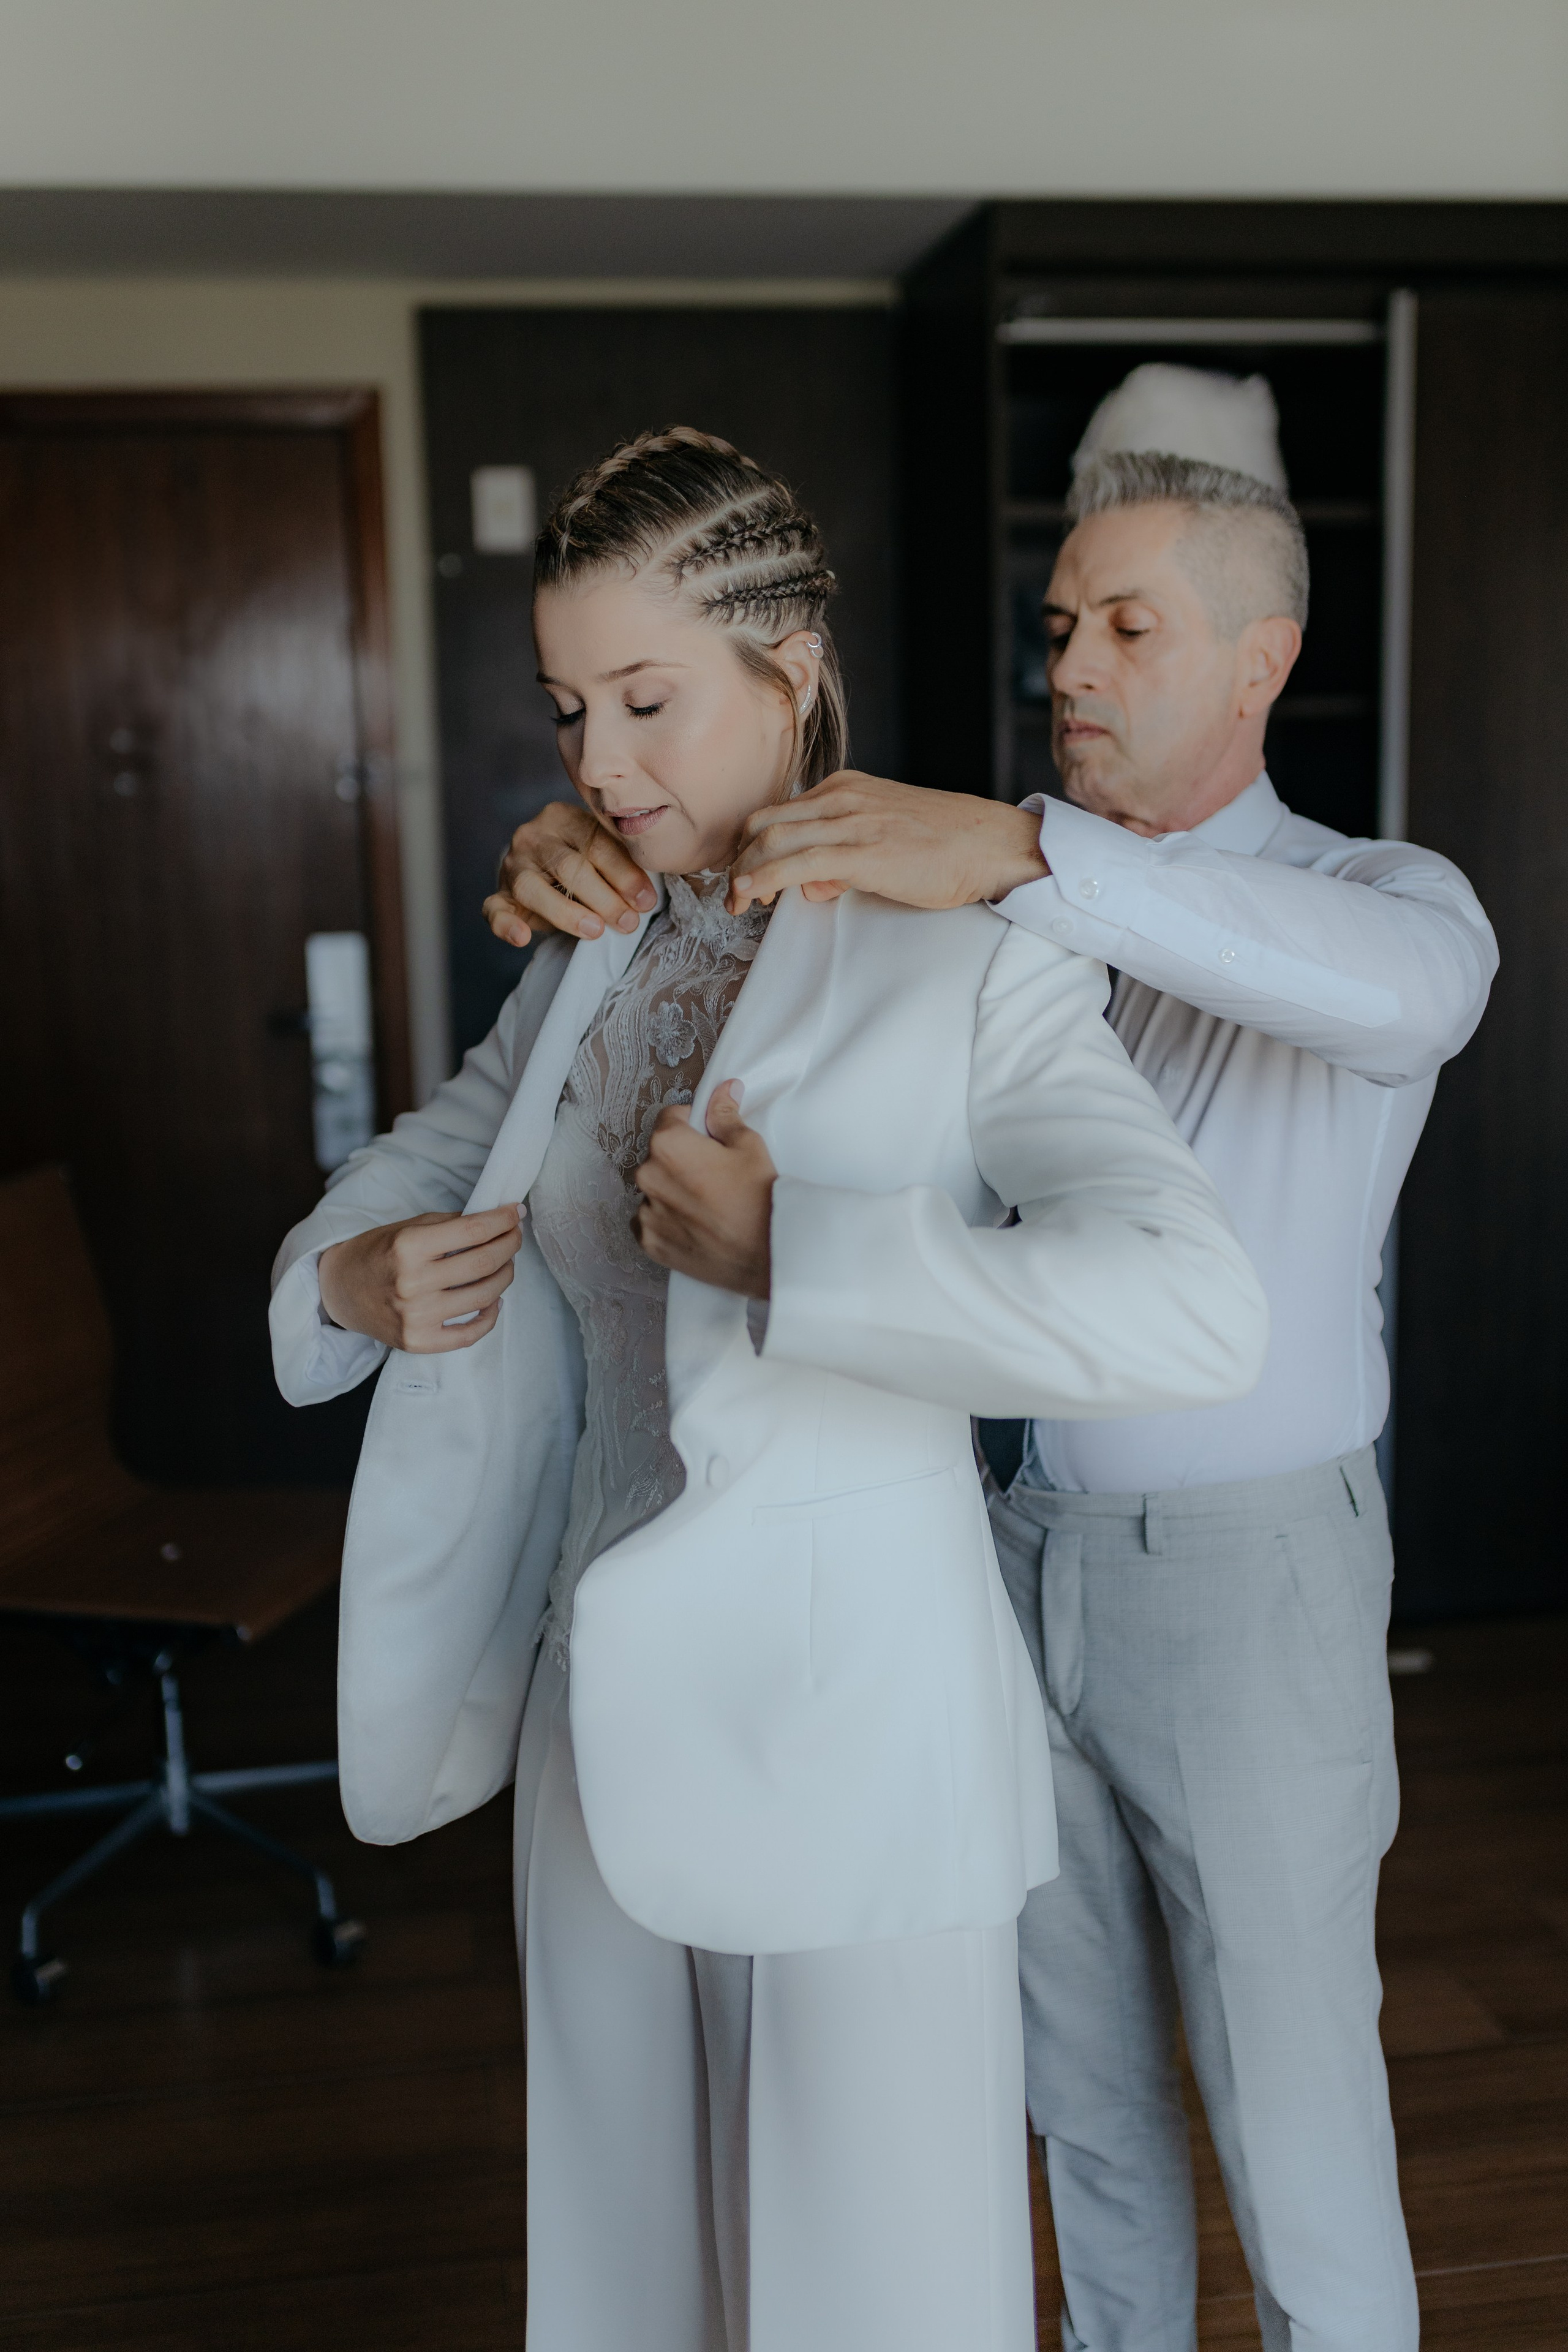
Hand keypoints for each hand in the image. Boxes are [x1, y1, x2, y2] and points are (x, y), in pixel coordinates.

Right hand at [317, 1205, 522, 1351]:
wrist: (339, 1291)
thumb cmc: (376, 1254)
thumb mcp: (407, 1228)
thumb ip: (449, 1225)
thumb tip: (496, 1219)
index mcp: (408, 1247)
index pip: (473, 1231)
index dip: (503, 1220)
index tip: (515, 1213)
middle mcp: (413, 1282)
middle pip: (484, 1263)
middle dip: (509, 1245)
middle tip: (515, 1236)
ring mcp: (416, 1316)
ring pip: (484, 1296)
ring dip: (505, 1276)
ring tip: (505, 1264)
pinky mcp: (419, 1341)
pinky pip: (470, 1333)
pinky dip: (490, 1316)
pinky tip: (493, 1300)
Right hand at [482, 801, 655, 946]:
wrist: (541, 865)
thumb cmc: (583, 860)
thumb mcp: (601, 850)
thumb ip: (620, 861)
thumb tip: (647, 898)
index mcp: (562, 817)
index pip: (595, 843)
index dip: (623, 873)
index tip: (646, 900)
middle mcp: (533, 837)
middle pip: (567, 866)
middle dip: (603, 897)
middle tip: (628, 922)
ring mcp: (512, 867)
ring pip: (533, 889)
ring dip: (566, 913)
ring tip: (595, 931)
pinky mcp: (499, 895)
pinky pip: (494, 911)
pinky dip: (506, 926)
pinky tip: (522, 937)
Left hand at [632, 1083, 775, 1296]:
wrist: (768, 1253)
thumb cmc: (760, 1197)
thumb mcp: (749, 1146)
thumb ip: (725, 1115)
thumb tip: (722, 1091)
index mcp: (668, 1145)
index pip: (670, 1118)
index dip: (692, 1125)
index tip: (709, 1139)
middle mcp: (648, 1176)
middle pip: (660, 1155)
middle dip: (682, 1159)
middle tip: (715, 1175)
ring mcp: (647, 1212)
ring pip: (657, 1188)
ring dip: (674, 1190)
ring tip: (708, 1204)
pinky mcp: (650, 1242)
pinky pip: (651, 1221)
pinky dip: (668, 1220)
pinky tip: (696, 1224)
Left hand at [729, 770, 1047, 914]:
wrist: (992, 845)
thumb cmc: (947, 846)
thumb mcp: (886, 841)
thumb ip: (843, 858)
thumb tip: (811, 884)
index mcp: (847, 789)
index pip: (779, 811)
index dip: (751, 845)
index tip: (743, 874)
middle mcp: (843, 797)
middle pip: (765, 822)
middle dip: (738, 860)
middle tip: (731, 893)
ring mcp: (852, 821)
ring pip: (774, 839)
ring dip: (744, 873)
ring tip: (735, 903)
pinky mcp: (863, 851)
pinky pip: (798, 861)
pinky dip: (764, 878)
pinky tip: (751, 895)